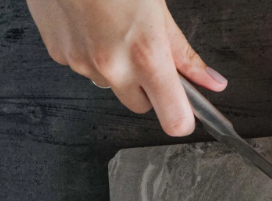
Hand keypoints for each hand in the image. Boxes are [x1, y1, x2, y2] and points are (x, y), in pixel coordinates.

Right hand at [26, 0, 226, 136]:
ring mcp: (82, 63)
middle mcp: (112, 66)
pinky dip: (92, 53)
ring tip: (113, 27)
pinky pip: (85, 68)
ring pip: (111, 86)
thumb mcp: (158, 7)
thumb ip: (183, 52)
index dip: (182, 118)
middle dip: (148, 87)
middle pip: (141, 106)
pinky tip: (92, 23)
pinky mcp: (60, 56)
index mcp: (145, 53)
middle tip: (145, 50)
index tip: (186, 111)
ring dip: (117, 69)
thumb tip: (211, 81)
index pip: (174, 119)